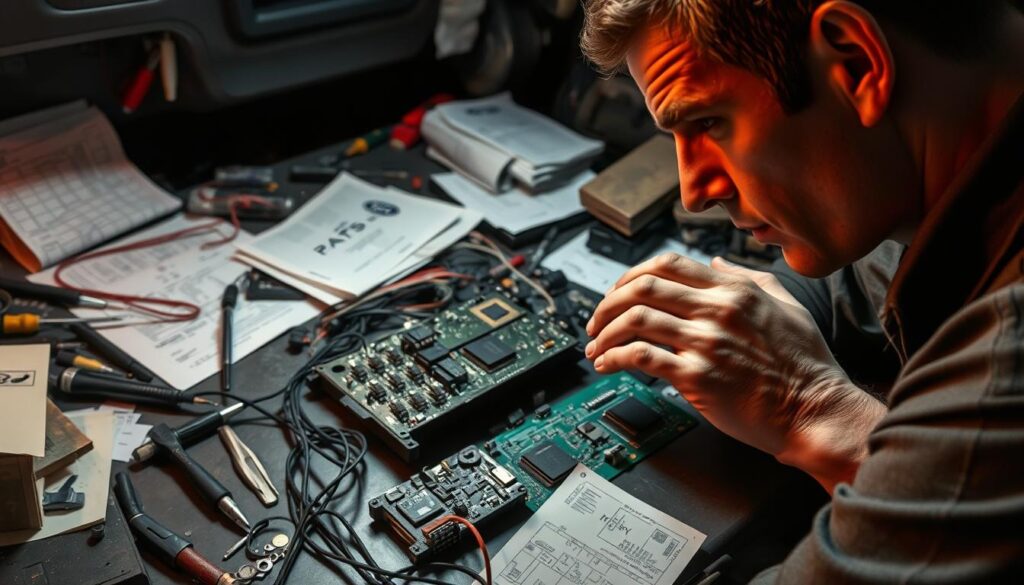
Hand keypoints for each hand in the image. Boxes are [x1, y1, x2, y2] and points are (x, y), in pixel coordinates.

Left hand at [585, 253, 885, 490]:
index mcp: (734, 290)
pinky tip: (607, 365)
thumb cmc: (805, 365)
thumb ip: (748, 278)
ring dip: (604, 332)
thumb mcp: (786, 305)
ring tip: (595, 347)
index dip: (632, 274)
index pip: (667, 264)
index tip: (618, 291)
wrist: (815, 411)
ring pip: (634, 319)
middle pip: (642, 287)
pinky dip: (614, 358)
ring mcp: (706, 342)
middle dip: (608, 302)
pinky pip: (640, 357)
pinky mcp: (696, 377)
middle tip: (597, 321)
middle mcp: (717, 310)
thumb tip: (716, 264)